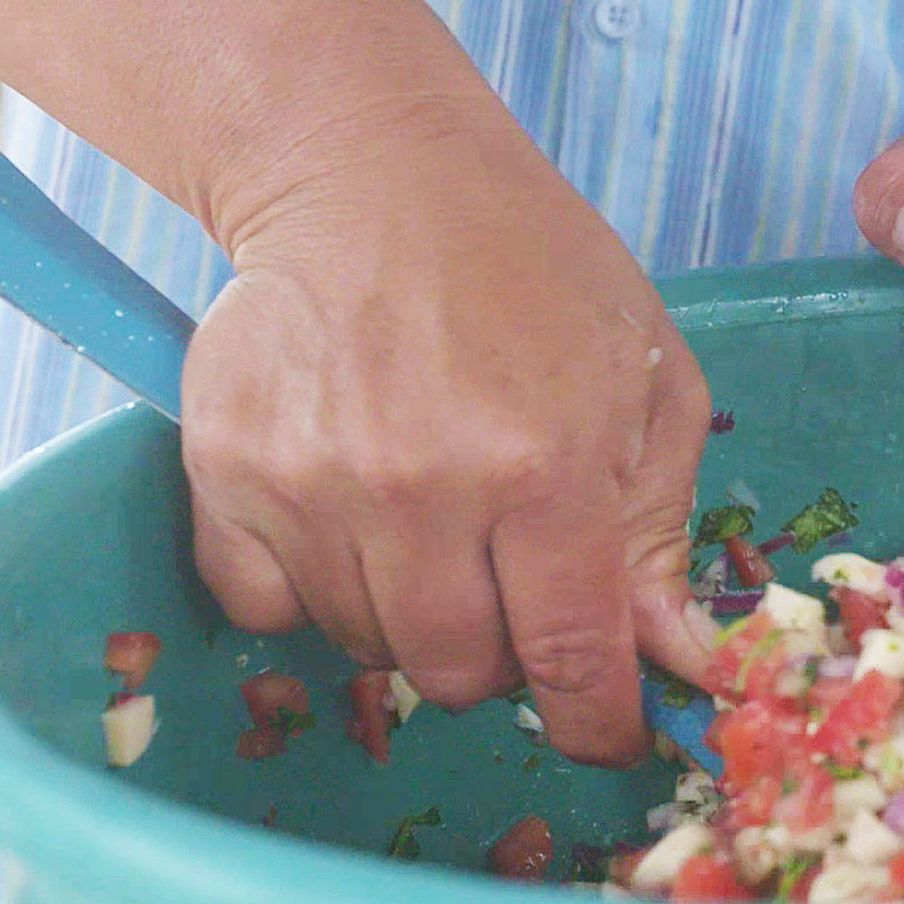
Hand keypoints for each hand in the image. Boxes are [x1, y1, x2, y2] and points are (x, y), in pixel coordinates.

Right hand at [181, 89, 717, 765]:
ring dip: (409, 615)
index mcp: (546, 470)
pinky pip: (266, 610)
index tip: (603, 734)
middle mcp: (425, 489)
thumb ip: (658, 532)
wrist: (369, 169)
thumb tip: (677, 665)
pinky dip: (307, 591)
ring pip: (368, 649)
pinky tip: (345, 515)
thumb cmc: (531, 270)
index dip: (595, 722)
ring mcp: (313, 484)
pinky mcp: (226, 470)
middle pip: (462, 674)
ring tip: (429, 515)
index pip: (570, 660)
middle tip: (507, 577)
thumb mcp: (647, 381)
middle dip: (500, 652)